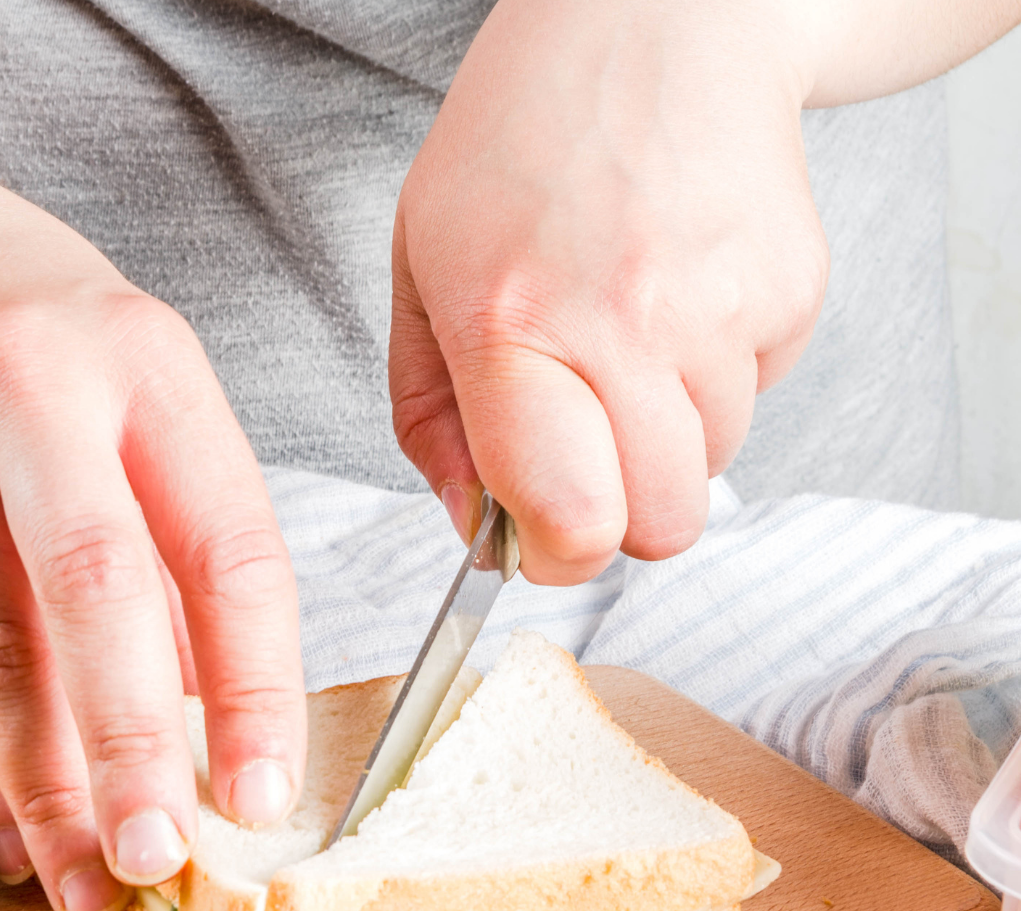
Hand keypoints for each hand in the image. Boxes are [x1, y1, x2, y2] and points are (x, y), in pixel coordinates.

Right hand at [0, 167, 305, 910]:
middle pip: (92, 588)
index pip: (225, 542)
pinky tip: (1, 830)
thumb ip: (183, 525)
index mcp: (146, 366)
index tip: (264, 796)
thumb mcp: (140, 378)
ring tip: (81, 882)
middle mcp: (33, 397)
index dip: (253, 684)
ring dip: (35, 781)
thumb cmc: (29, 325)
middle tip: (157, 860)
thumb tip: (213, 711)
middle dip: (131, 741)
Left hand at [391, 0, 828, 581]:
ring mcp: (721, 310)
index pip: (570, 518)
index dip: (552, 556)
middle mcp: (625, 323)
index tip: (533, 537)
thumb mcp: (420, 275)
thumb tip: (475, 531)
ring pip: (709, 473)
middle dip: (615, 517)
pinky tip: (674, 302)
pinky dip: (713, 382)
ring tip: (622, 343)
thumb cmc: (517, 147)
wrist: (658, 28)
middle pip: (659, 527)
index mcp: (512, 322)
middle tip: (580, 454)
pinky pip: (754, 404)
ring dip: (662, 443)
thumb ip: (430, 421)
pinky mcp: (791, 295)